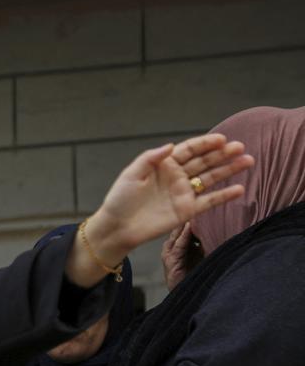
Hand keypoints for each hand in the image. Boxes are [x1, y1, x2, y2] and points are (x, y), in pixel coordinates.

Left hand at [67, 134, 252, 287]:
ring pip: (210, 178)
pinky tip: (239, 188)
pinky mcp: (187, 210)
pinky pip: (209, 201)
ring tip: (248, 161)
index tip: (222, 138)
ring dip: (228, 170)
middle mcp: (176, 177)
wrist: (118, 227)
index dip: (205, 143)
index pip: (189, 150)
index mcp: (163, 165)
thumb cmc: (120, 199)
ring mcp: (183, 193)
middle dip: (222, 154)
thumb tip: (171, 145)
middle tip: (240, 147)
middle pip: (204, 162)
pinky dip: (224, 195)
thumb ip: (151, 158)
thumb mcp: (131, 174)